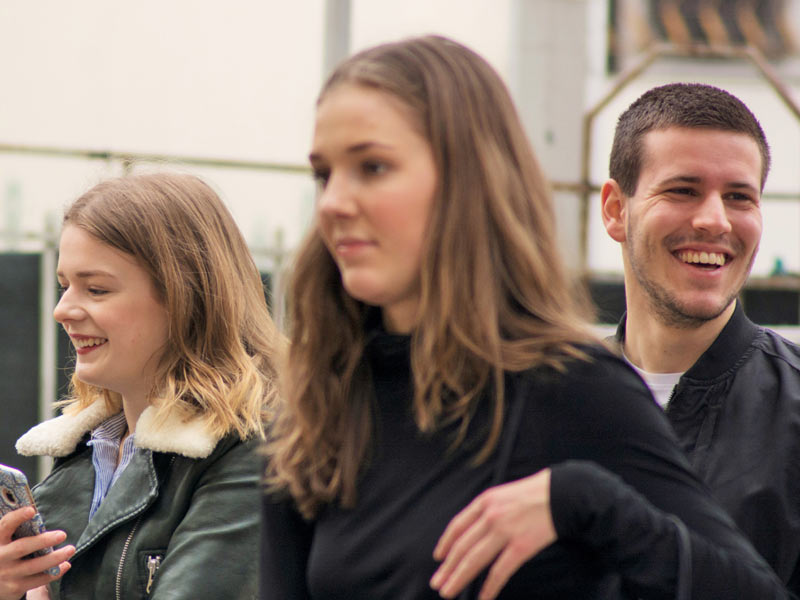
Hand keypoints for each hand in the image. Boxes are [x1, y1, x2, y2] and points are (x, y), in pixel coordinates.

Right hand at [0, 507, 74, 599]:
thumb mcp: (5, 542)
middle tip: (62, 535)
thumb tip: (38, 515)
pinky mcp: (15, 587)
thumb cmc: (5, 554)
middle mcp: (0, 557)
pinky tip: (65, 565)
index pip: (6, 525)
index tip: (32, 510)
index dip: (18, 517)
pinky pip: (38, 580)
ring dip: (55, 558)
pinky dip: (54, 573)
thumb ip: (17, 531)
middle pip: (22, 547)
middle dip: (43, 541)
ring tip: (70, 549)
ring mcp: (7, 574)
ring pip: (34, 566)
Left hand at [430, 468, 556, 599]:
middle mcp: (490, 516)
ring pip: (475, 560)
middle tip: (437, 583)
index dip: (445, 544)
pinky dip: (488, 587)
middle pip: (462, 547)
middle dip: (448, 568)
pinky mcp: (521, 547)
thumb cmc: (536, 494)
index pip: (457, 526)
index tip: (438, 558)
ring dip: (459, 579)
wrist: (564, 494)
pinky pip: (499, 572)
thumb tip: (473, 532)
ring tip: (448, 592)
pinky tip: (482, 598)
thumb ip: (488, 510)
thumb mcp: (504, 494)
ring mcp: (505, 531)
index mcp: (485, 501)